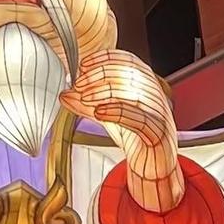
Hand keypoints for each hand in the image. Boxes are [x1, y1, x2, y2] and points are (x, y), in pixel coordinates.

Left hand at [63, 50, 183, 211]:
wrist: (155, 165)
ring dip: (104, 93)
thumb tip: (65, 94)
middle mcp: (154, 94)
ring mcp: (158, 112)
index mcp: (145, 84)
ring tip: (84, 98)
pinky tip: (100, 112)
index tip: (84, 65)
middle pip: (128, 74)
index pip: (127, 60)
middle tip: (78, 85)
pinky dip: (117, 112)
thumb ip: (87, 105)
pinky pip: (139, 119)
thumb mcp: (108, 116)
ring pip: (133, 94)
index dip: (105, 59)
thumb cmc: (136, 135)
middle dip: (99, 76)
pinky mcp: (158, 132)